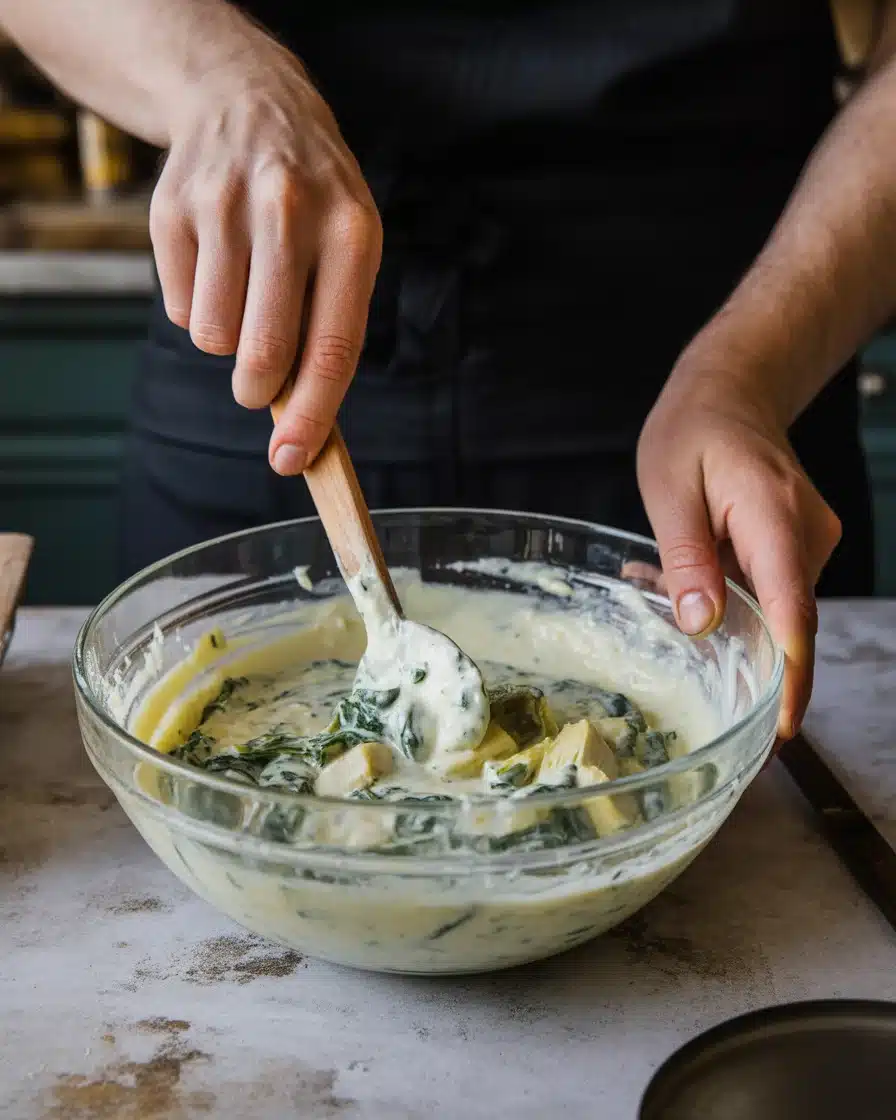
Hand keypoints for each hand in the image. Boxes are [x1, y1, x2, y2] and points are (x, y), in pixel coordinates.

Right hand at [149, 28, 381, 473]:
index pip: (332, 348)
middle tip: (260, 386)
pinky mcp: (173, 207)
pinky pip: (179, 308)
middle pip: (264, 352)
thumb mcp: (350, 245)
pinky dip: (197, 308)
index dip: (312, 416)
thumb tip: (302, 427)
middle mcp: (289, 212)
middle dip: (260, 391)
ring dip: (227, 343)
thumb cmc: (314, 200)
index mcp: (351, 231)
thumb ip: (332, 328)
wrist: (248, 100)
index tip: (292, 460)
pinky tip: (216, 265)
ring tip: (245, 296)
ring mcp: (225, 205)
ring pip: (213, 337)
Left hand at [636, 371, 841, 740]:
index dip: (789, 676)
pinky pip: (766, 590)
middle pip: (784, 621)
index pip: (792, 611)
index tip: (779, 727)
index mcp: (775, 517)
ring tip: (660, 582)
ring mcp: (809, 543)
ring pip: (771, 609)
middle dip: (741, 656)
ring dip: (723, 617)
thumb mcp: (668, 489)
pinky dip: (728, 596)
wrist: (731, 393)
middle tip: (683, 659)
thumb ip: (685, 558)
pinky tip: (684, 575)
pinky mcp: (798, 549)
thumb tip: (703, 625)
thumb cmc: (693, 431)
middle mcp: (808, 536)